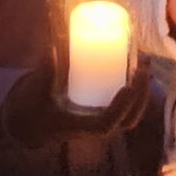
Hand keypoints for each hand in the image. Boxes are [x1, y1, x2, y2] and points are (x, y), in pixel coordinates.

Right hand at [0, 62, 152, 145]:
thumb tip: (54, 47)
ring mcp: (103, 122)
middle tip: (142, 67)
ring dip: (142, 90)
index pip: (106, 124)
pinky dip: (136, 89)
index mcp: (80, 128)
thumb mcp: (35, 92)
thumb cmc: (33, 109)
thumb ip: (44, 71)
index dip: (120, 107)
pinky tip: (137, 66)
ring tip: (144, 62)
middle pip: (129, 119)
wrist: (31, 125)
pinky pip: (128, 106)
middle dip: (140, 94)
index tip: (127, 87)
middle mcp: (96, 128)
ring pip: (132, 113)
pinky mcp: (105, 113)